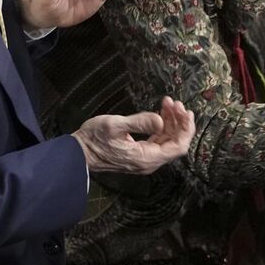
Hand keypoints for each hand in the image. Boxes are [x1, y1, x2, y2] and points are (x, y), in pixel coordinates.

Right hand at [73, 96, 194, 174]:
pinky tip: (160, 113)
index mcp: (147, 158)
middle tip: (175, 102)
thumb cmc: (94, 139)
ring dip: (171, 122)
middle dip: (179, 122)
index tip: (185, 111)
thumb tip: (161, 121)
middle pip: (175, 143)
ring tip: (167, 103)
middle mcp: (149, 162)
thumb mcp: (115, 125)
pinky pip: (158, 141)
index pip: (178, 147)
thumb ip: (140, 122)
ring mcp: (144, 159)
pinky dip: (162, 126)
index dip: (186, 129)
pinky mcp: (139, 154)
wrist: (78, 153)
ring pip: (167, 141)